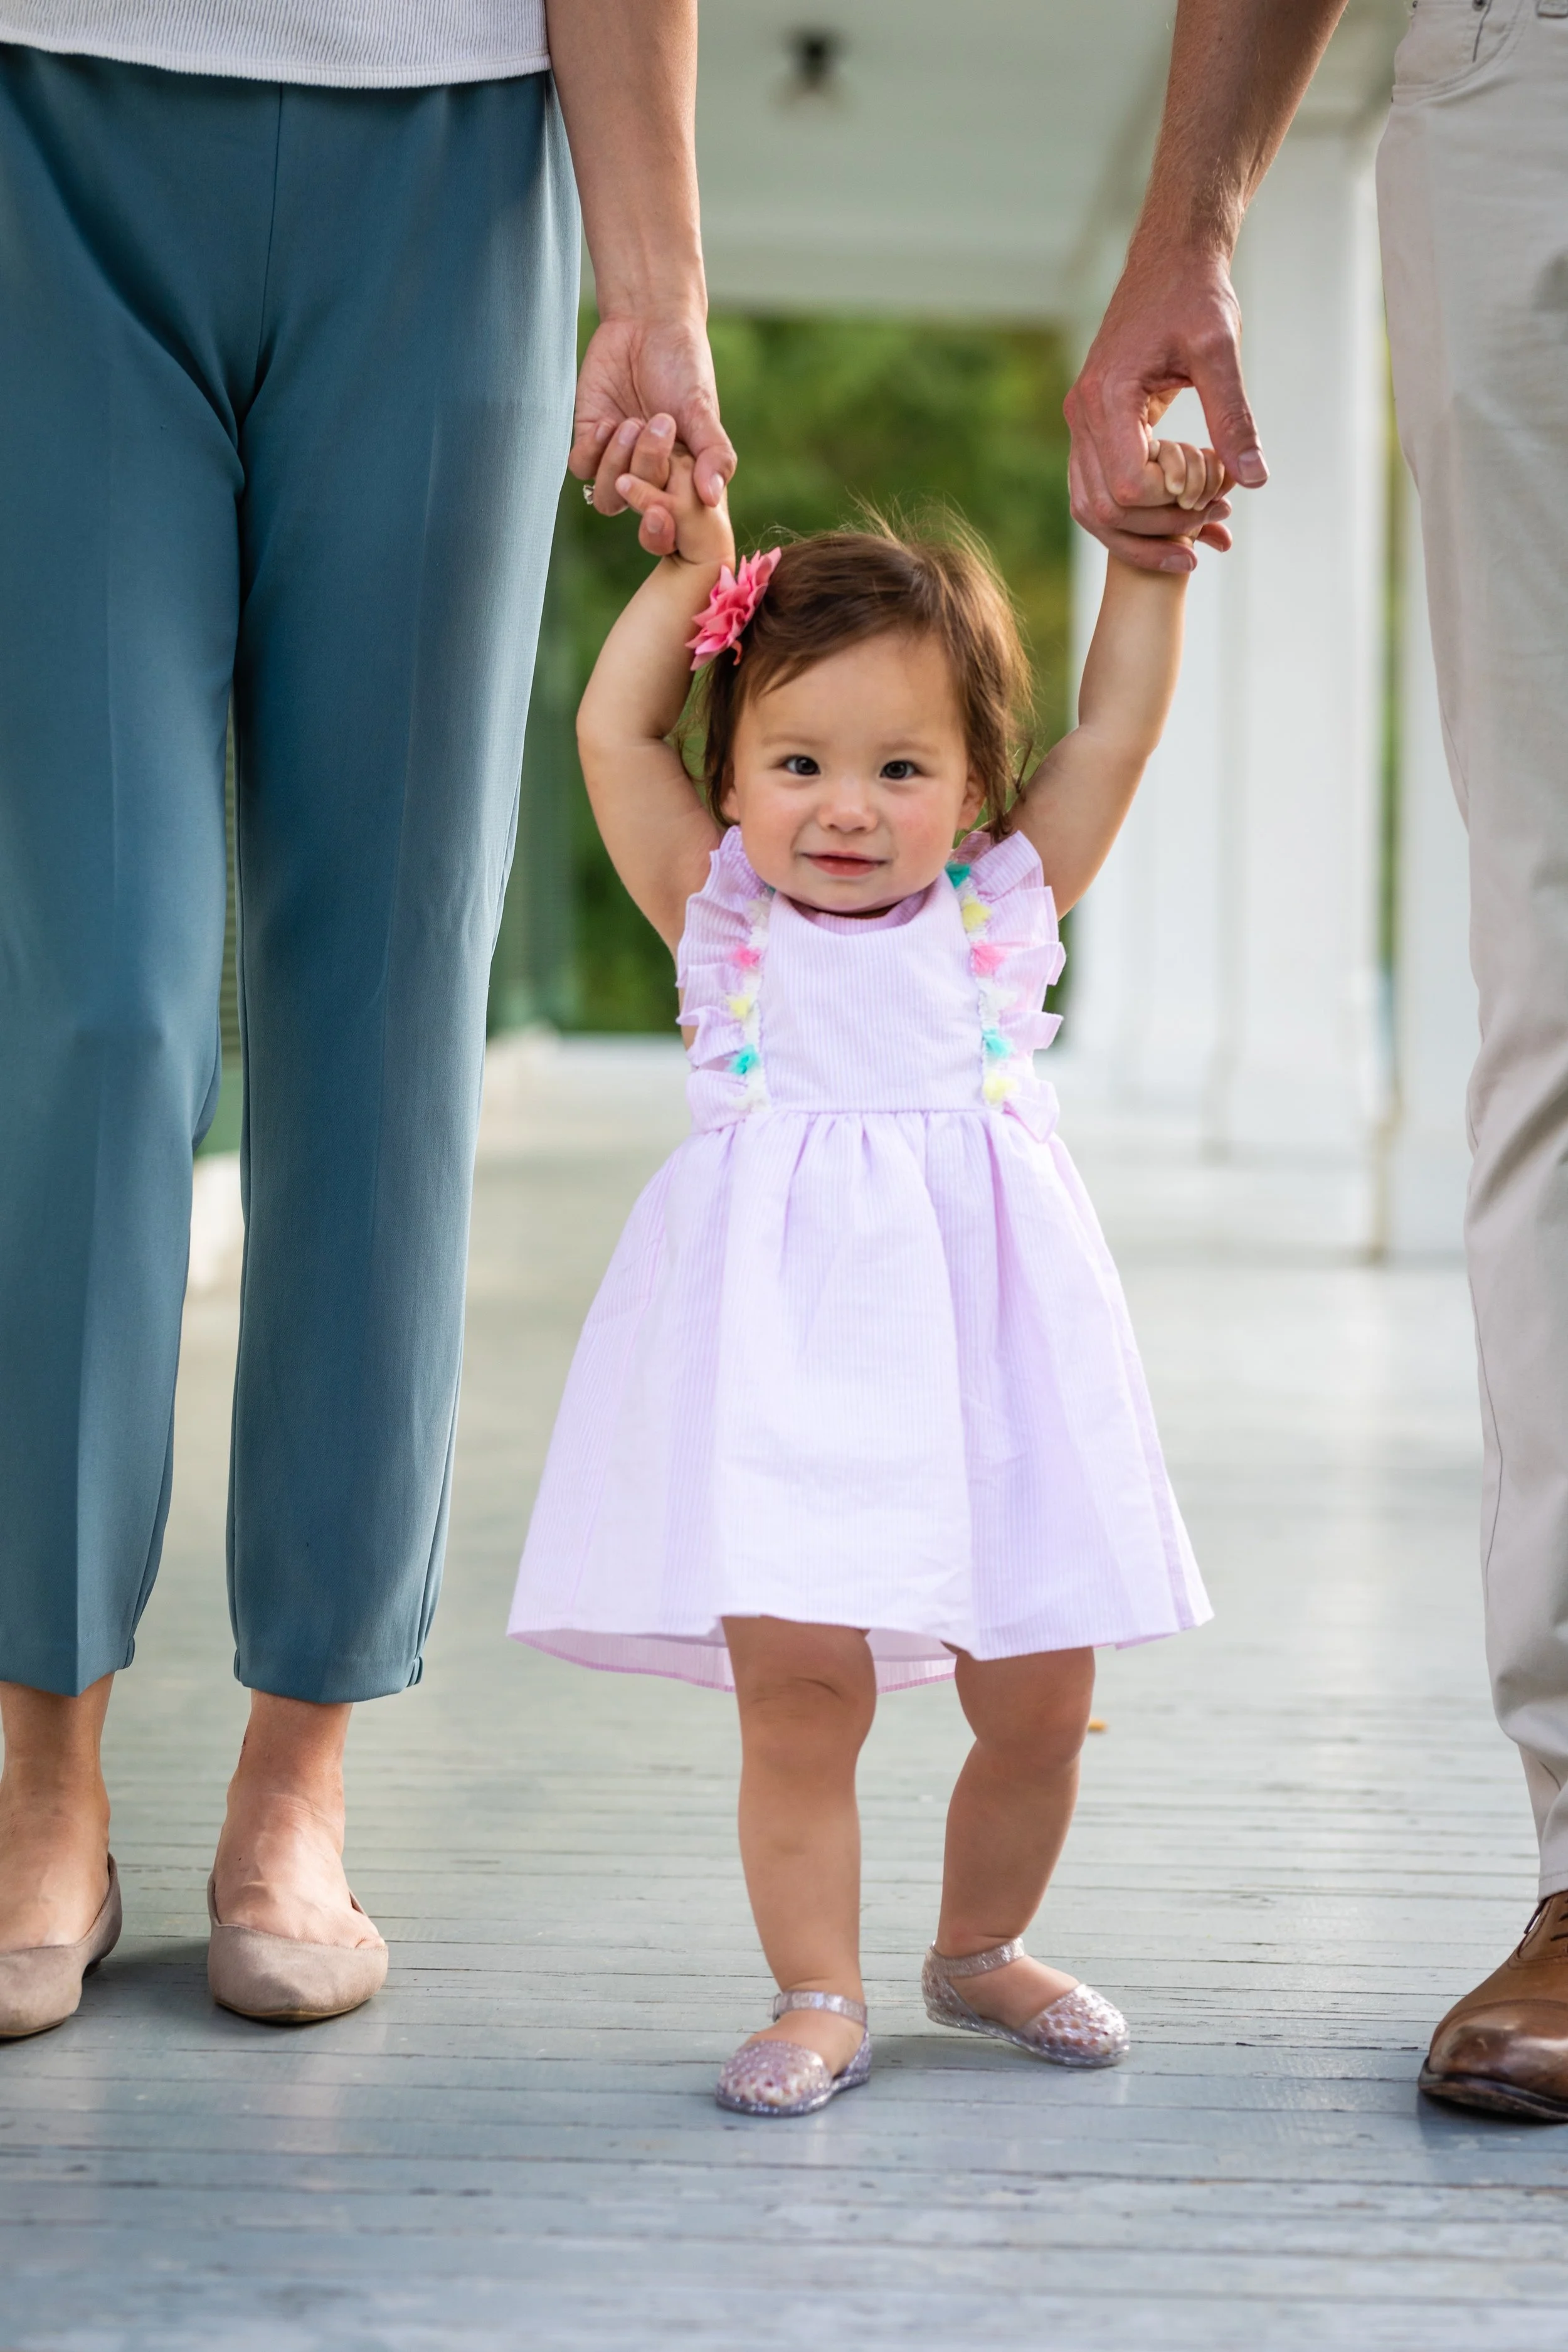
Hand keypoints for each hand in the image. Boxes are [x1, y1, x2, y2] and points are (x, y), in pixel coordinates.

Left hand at [571, 311, 734, 528]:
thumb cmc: (684, 365)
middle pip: (637, 504)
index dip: (664, 524)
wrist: (649, 322)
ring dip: (617, 462)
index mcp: (681, 477)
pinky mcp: (590, 436)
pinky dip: (593, 450)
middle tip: (660, 421)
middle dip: (646, 466)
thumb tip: (712, 498)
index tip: (666, 501)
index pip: (671, 522)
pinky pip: (581, 466)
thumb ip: (715, 453)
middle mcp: (648, 474)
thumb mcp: (704, 410)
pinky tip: (608, 421)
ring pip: (605, 495)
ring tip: (631, 421)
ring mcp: (617, 458)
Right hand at [1065, 239, 1263, 572]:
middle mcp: (1081, 417)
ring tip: (1202, 534)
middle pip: (1105, 512)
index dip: (1173, 501)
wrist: (1169, 262)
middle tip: (1218, 516)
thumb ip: (1233, 416)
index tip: (1216, 484)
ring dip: (1145, 536)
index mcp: (1105, 397)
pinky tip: (1184, 520)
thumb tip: (1254, 478)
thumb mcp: (1219, 350)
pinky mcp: (1093, 431)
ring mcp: (1081, 427)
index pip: (1128, 487)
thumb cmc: (1193, 296)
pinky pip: (1100, 494)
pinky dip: (1138, 519)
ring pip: (1093, 513)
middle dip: (1163, 528)